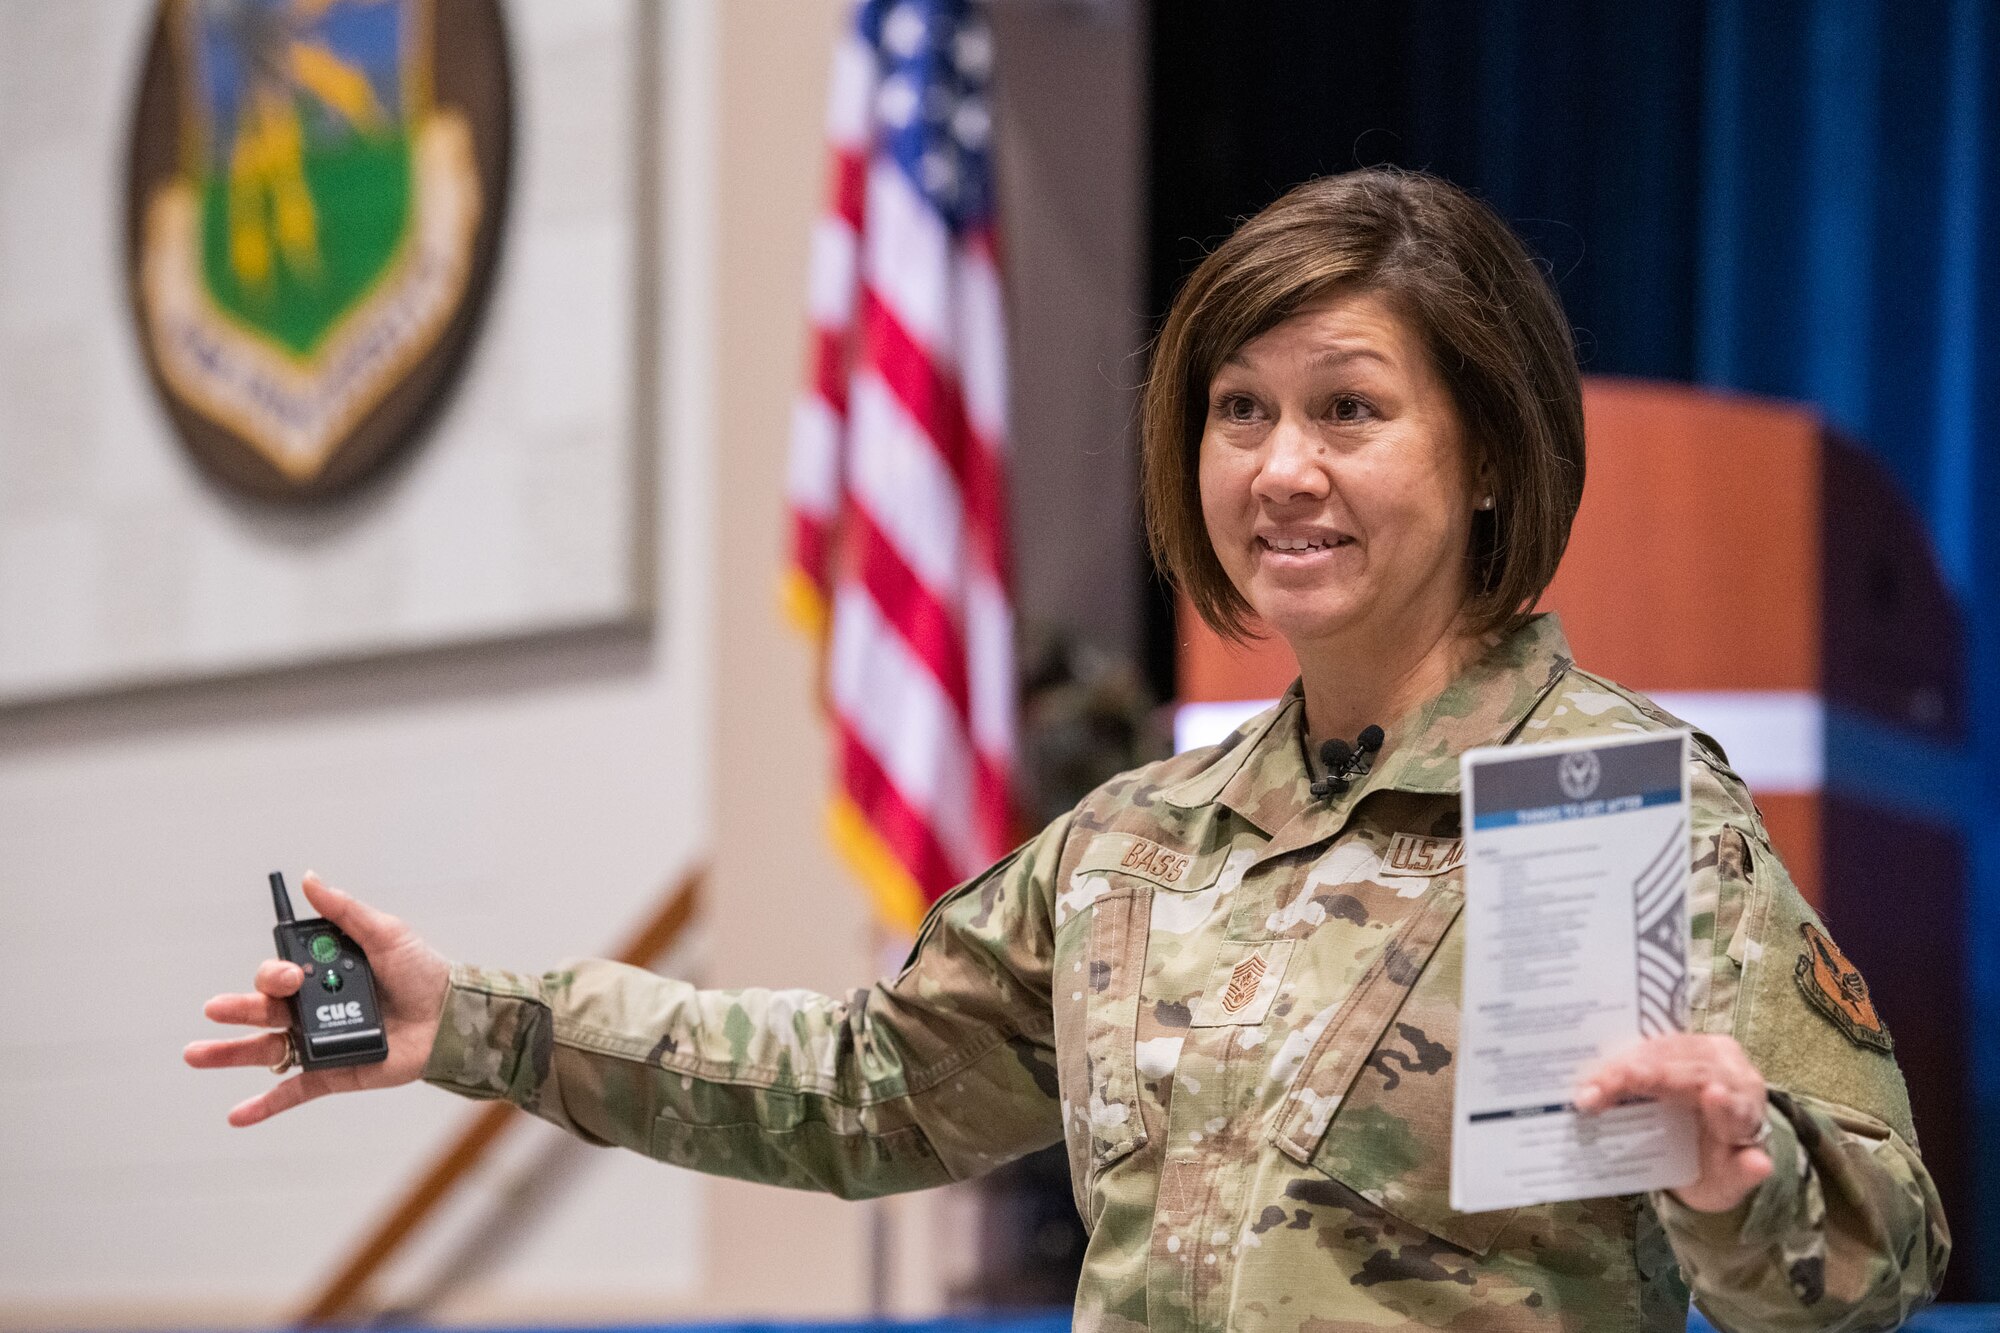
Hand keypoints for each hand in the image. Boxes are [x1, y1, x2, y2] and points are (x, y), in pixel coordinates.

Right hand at [185, 872, 451, 1125]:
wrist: (452, 1015)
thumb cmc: (422, 971)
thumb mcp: (385, 933)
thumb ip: (344, 911)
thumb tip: (310, 878)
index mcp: (319, 974)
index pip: (279, 974)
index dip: (274, 974)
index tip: (289, 973)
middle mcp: (311, 1008)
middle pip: (263, 1009)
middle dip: (238, 1008)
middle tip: (218, 1007)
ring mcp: (318, 1042)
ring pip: (266, 1049)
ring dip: (229, 1053)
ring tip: (196, 1054)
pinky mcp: (333, 1072)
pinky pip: (294, 1090)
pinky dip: (264, 1105)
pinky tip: (236, 1115)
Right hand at [1575, 1032, 1772, 1212]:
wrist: (1708, 1148)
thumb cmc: (1717, 1169)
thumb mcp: (1729, 1183)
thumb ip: (1743, 1174)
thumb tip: (1759, 1165)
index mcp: (1748, 1110)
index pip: (1731, 1104)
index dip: (1719, 1101)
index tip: (1710, 1095)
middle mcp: (1734, 1074)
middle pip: (1688, 1070)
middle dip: (1640, 1077)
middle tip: (1594, 1095)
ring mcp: (1709, 1053)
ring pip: (1667, 1049)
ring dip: (1624, 1064)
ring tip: (1590, 1083)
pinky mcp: (1685, 1044)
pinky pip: (1654, 1042)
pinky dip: (1624, 1054)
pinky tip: (1600, 1064)